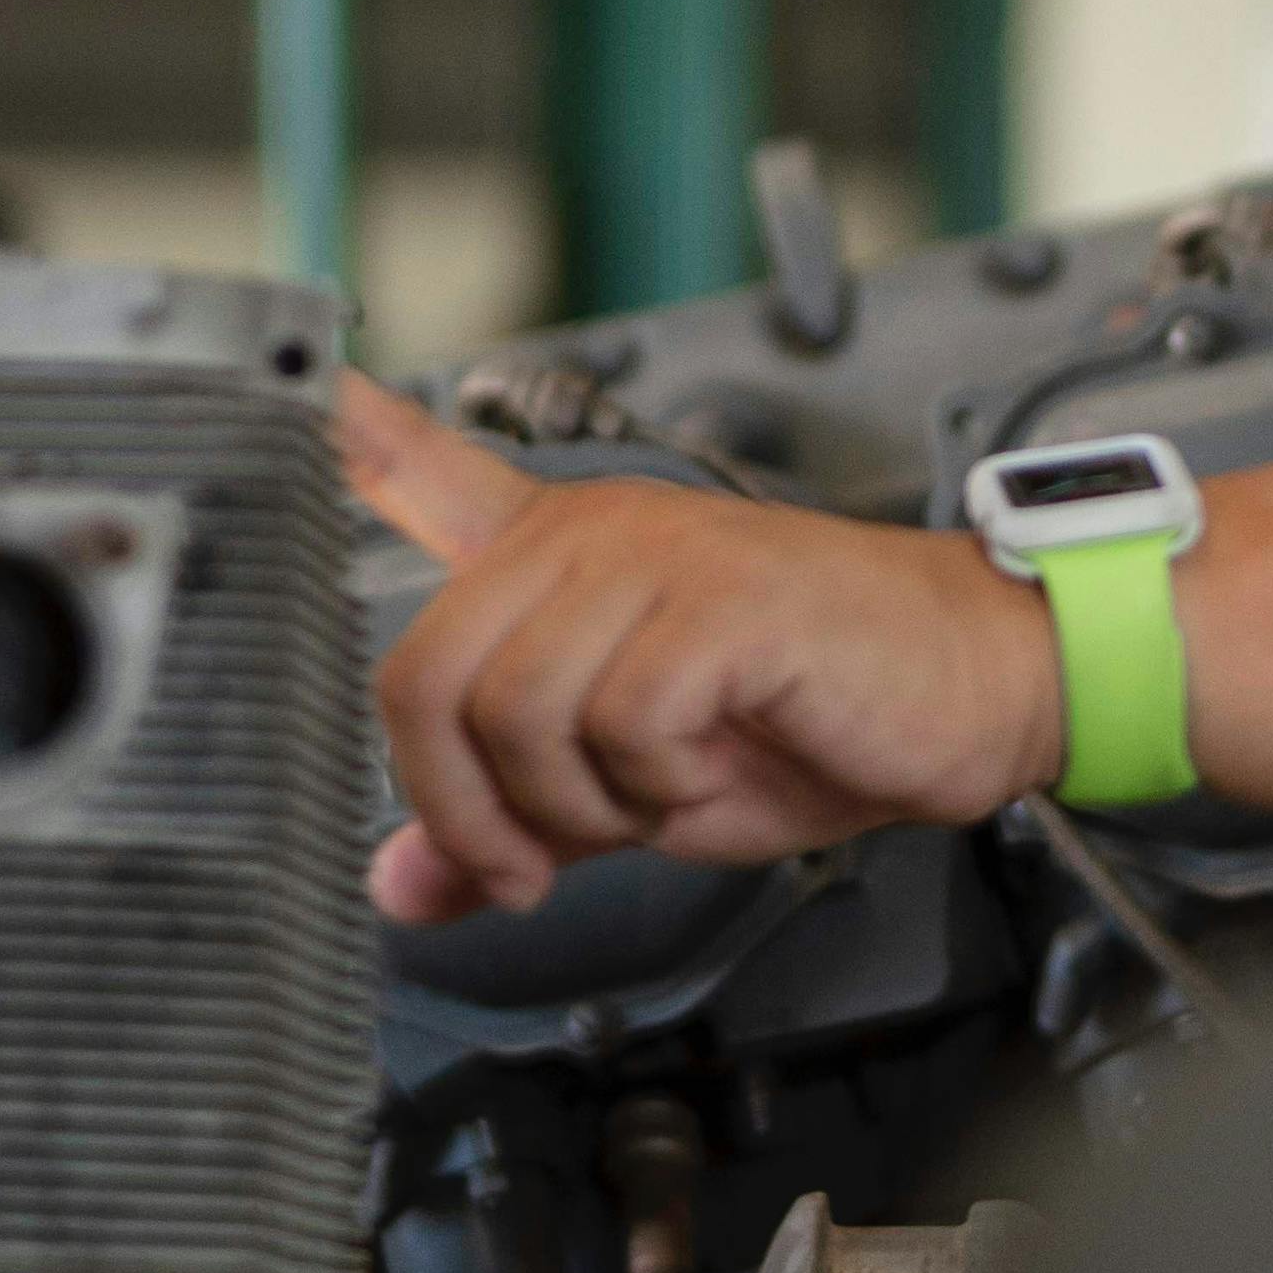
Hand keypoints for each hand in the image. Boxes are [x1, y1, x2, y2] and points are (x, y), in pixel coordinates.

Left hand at [337, 375, 1066, 921]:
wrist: (977, 692)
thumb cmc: (821, 720)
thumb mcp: (636, 796)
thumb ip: (514, 823)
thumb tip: (399, 887)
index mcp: (566, 558)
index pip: (423, 472)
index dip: (343, 435)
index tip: (294, 386)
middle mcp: (593, 534)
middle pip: (425, 677)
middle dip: (467, 808)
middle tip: (531, 864)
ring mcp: (655, 556)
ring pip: (516, 713)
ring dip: (577, 809)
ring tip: (653, 806)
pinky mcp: (719, 601)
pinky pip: (619, 723)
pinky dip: (657, 790)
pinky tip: (711, 774)